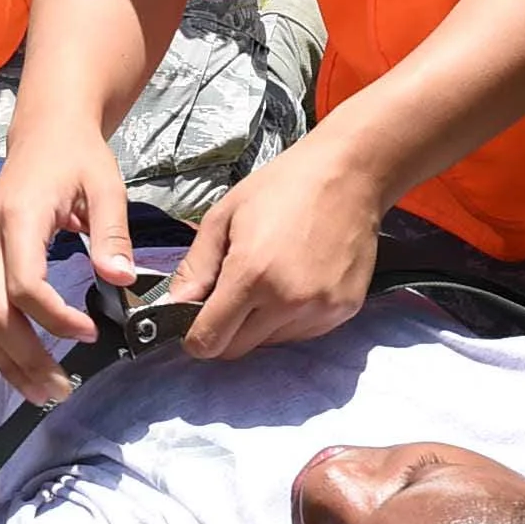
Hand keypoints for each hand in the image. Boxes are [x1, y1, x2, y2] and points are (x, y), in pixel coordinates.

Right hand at [0, 125, 136, 403]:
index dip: (53, 318)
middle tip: (61, 389)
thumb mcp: (105, 183)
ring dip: (5, 362)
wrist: (45, 131)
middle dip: (25, 357)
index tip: (91, 334)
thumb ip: (112, 231)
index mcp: (17, 217)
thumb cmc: (77, 156)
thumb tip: (120, 279)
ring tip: (38, 393)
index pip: (24, 284)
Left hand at [164, 133, 384, 362]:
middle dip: (225, 331)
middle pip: (238, 350)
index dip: (195, 337)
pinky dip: (291, 319)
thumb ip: (196, 267)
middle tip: (232, 294)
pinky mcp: (344, 310)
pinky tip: (296, 282)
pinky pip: (303, 334)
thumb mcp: (223, 216)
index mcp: (251, 275)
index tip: (195, 321)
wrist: (349, 174)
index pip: (210, 341)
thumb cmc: (281, 187)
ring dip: (259, 325)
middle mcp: (287, 301)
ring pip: (270, 343)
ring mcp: (320, 309)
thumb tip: (174, 306)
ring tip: (270, 280)